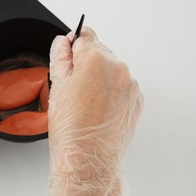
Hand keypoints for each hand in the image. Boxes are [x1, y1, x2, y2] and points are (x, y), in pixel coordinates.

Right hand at [44, 27, 143, 195]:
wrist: (89, 161)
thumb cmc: (70, 129)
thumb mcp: (57, 88)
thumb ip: (61, 57)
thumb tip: (63, 41)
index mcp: (96, 59)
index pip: (85, 35)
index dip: (73, 46)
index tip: (68, 56)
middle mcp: (118, 68)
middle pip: (99, 52)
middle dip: (86, 64)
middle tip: (74, 90)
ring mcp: (131, 84)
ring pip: (111, 70)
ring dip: (100, 78)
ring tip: (87, 104)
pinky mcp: (137, 100)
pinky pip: (122, 86)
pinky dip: (111, 92)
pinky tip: (99, 110)